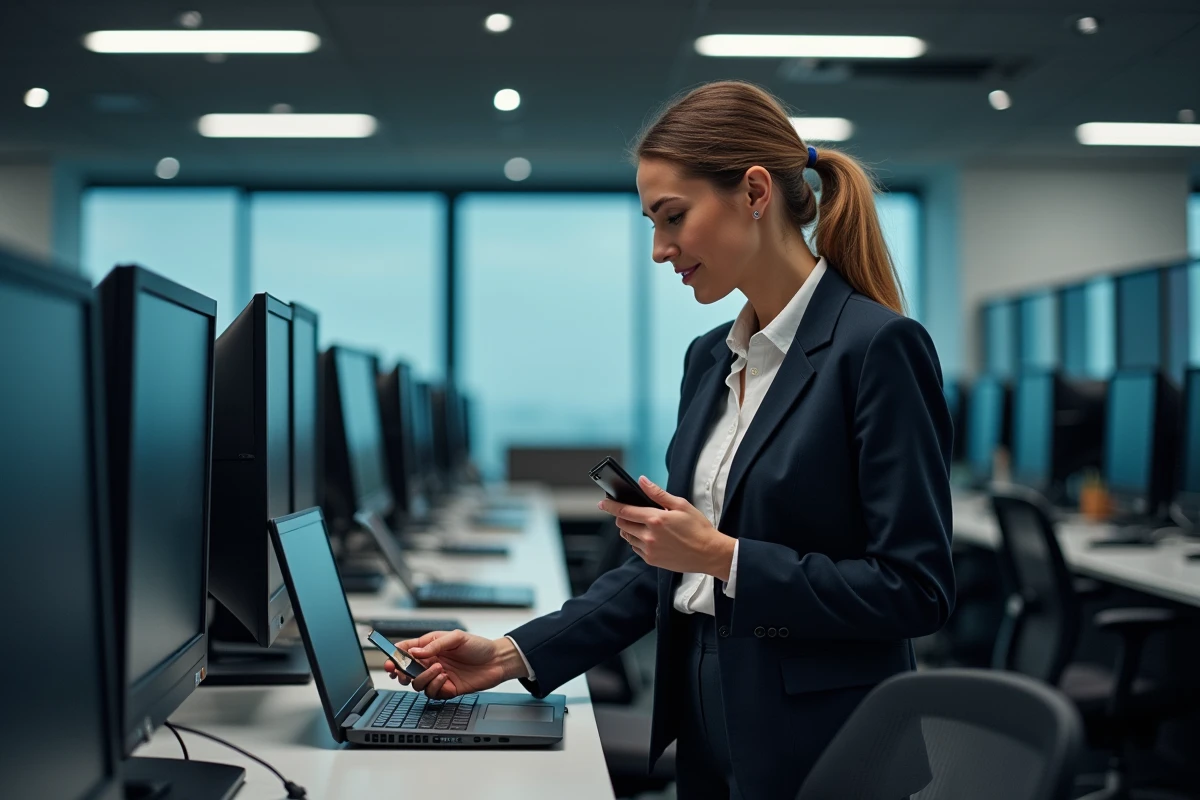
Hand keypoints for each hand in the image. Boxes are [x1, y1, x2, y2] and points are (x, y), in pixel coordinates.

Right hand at [383, 630, 527, 698]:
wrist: (497, 661)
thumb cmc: (478, 646)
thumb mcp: (456, 637)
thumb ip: (434, 645)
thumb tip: (414, 651)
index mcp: (430, 647)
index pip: (406, 650)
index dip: (395, 655)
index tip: (389, 660)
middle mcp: (431, 662)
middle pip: (406, 670)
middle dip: (400, 672)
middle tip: (400, 672)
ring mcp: (438, 676)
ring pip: (417, 683)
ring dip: (423, 677)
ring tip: (438, 668)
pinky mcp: (446, 689)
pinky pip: (431, 692)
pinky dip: (435, 686)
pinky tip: (445, 678)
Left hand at [600, 476, 735, 578]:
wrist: (709, 553)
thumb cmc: (698, 528)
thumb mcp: (681, 505)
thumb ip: (658, 493)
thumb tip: (642, 481)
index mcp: (656, 519)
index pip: (624, 511)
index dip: (611, 506)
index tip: (603, 503)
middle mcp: (649, 536)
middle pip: (622, 525)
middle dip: (622, 517)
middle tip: (631, 512)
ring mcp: (649, 550)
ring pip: (627, 537)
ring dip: (629, 529)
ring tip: (643, 524)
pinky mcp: (652, 560)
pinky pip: (635, 548)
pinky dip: (637, 541)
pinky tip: (650, 537)